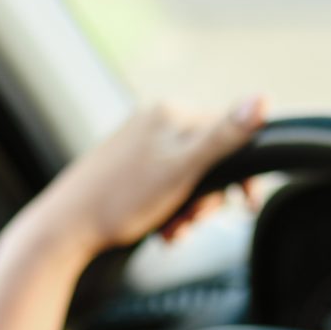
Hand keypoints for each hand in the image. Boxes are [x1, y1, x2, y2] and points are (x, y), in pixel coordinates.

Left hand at [28, 95, 268, 257]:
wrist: (66, 227)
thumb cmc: (123, 199)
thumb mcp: (183, 169)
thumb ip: (224, 136)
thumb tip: (264, 98)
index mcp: (171, 113)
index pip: (229, 133)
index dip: (240, 174)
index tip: (247, 205)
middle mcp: (155, 121)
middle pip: (209, 159)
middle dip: (207, 198)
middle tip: (192, 222)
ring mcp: (141, 144)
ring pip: (188, 177)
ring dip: (189, 210)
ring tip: (174, 230)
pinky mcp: (129, 167)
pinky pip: (166, 185)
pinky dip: (170, 210)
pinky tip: (163, 229)